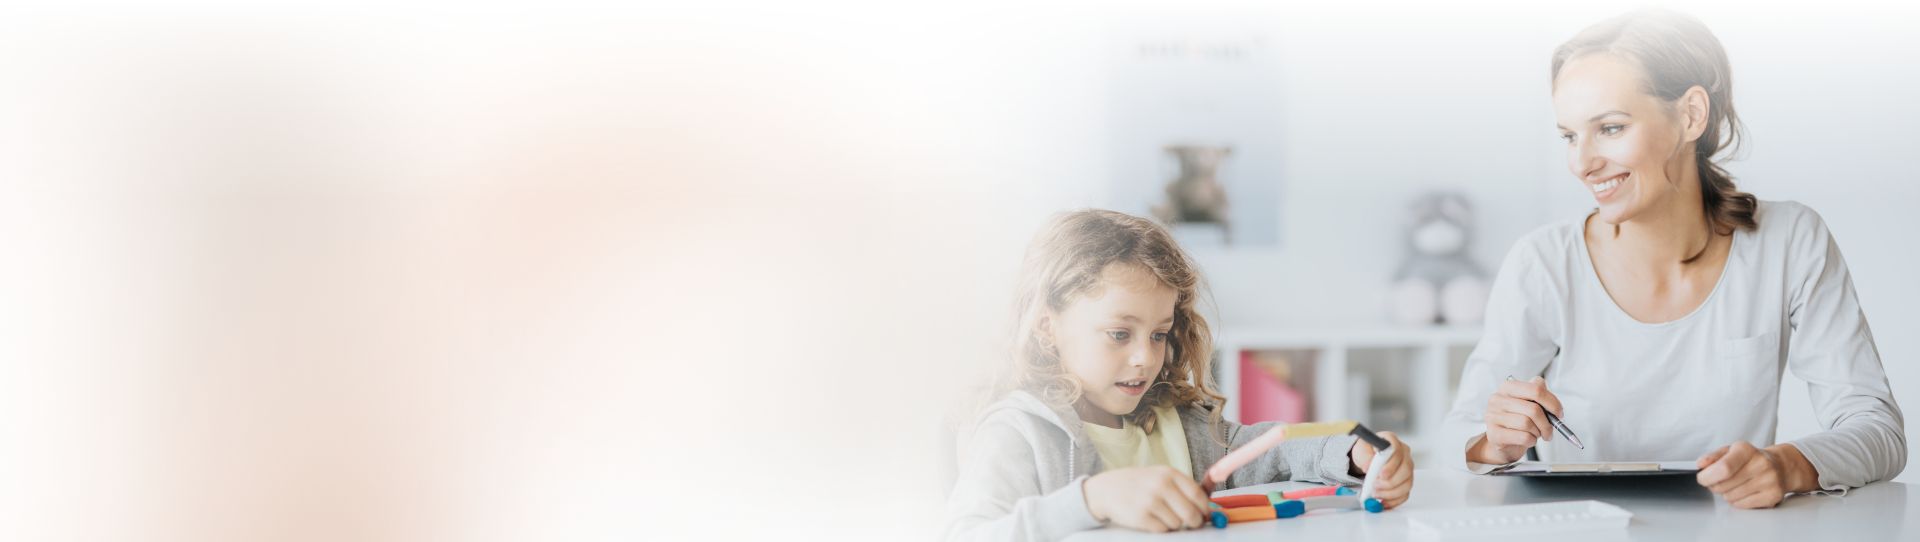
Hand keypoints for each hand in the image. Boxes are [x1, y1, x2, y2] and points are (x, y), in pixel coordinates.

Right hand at [1082, 466, 1210, 531]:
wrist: (1107, 489)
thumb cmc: (1139, 484)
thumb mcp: (1161, 476)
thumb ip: (1184, 489)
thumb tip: (1211, 509)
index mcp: (1169, 473)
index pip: (1198, 495)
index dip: (1205, 508)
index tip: (1206, 514)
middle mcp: (1161, 486)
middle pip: (1191, 513)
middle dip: (1195, 522)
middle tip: (1191, 522)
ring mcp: (1150, 502)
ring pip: (1178, 524)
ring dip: (1174, 524)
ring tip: (1162, 514)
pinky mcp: (1141, 517)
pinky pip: (1163, 530)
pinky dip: (1161, 527)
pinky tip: (1151, 518)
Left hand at [1349, 430, 1413, 508]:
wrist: (1367, 459)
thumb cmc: (1366, 451)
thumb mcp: (1361, 449)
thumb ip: (1365, 456)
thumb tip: (1368, 467)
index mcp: (1392, 441)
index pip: (1397, 451)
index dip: (1391, 465)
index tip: (1381, 474)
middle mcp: (1404, 454)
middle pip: (1405, 470)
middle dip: (1390, 482)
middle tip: (1375, 486)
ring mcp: (1407, 469)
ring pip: (1407, 484)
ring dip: (1391, 493)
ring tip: (1376, 494)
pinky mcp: (1406, 482)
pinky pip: (1405, 494)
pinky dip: (1394, 500)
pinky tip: (1383, 502)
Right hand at [1470, 376, 1562, 464]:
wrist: (1502, 441)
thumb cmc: (1517, 421)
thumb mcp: (1528, 404)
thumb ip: (1540, 397)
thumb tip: (1554, 403)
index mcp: (1508, 387)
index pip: (1535, 389)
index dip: (1552, 402)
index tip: (1558, 413)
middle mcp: (1497, 399)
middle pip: (1533, 409)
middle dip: (1547, 423)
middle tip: (1549, 430)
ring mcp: (1493, 416)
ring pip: (1527, 423)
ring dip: (1538, 432)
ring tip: (1536, 434)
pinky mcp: (1494, 434)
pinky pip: (1523, 437)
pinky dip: (1531, 440)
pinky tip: (1528, 440)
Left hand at [1696, 441, 1815, 508]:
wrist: (1780, 466)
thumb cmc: (1750, 459)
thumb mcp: (1730, 451)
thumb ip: (1712, 457)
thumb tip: (1700, 464)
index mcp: (1746, 450)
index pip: (1724, 468)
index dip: (1708, 477)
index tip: (1702, 478)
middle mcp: (1761, 464)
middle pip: (1724, 485)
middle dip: (1715, 486)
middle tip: (1721, 481)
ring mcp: (1769, 481)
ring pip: (1731, 497)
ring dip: (1726, 494)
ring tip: (1736, 484)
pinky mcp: (1773, 496)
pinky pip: (1742, 505)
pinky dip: (1737, 501)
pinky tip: (1744, 491)